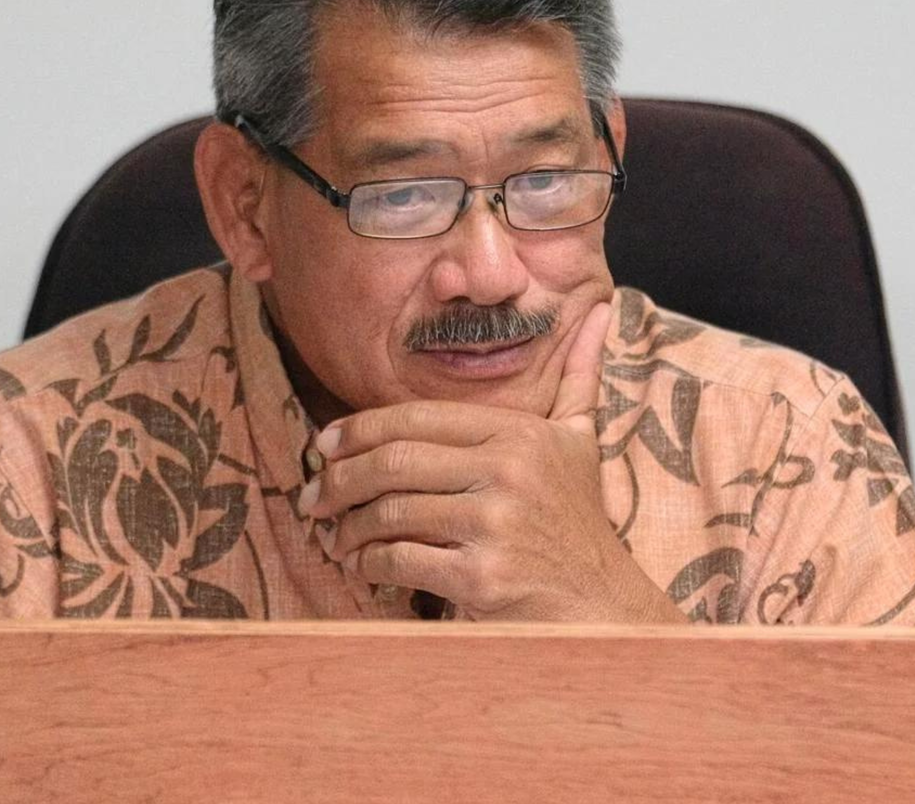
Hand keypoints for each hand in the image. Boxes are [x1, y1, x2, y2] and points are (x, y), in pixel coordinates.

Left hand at [299, 301, 683, 622]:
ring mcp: (496, 524)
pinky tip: (360, 567)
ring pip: (390, 512)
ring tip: (333, 537)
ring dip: (348, 527)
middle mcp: (508, 471)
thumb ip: (579, 377)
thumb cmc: (580, 523)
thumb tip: (600, 309)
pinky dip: (368, 564)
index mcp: (518, 434)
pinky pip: (401, 560)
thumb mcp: (581, 440)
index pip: (416, 418)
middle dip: (338, 479)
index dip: (359, 429)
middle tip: (311, 497)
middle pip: (393, 461)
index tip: (323, 445)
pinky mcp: (483, 577)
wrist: (603, 606)